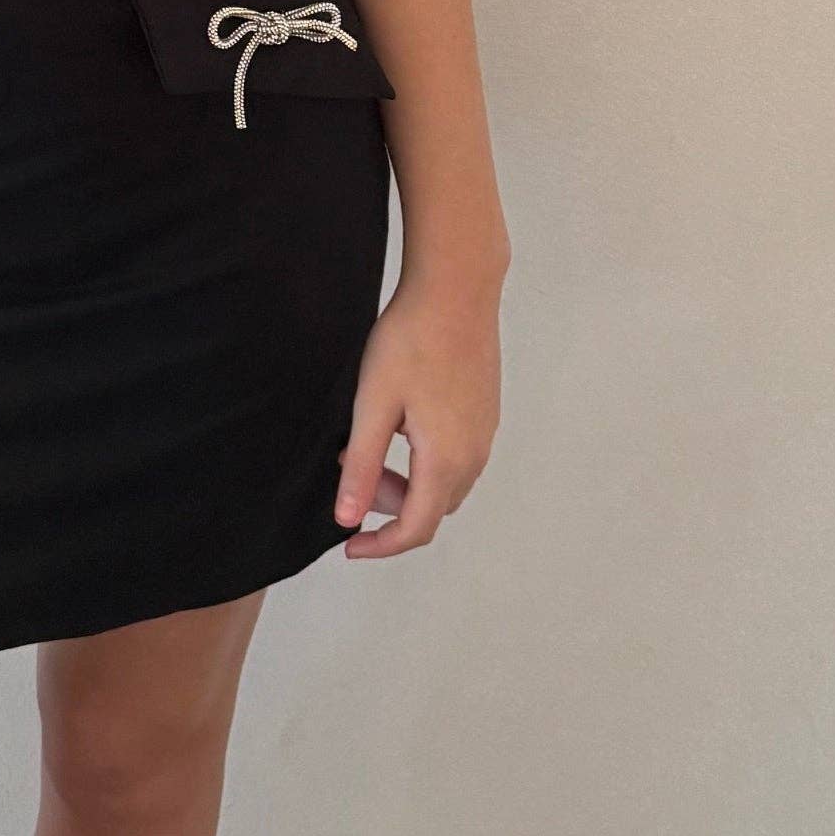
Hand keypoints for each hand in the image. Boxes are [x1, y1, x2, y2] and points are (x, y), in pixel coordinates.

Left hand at [333, 275, 502, 558]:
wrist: (456, 290)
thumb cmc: (411, 340)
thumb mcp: (373, 404)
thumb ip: (361, 465)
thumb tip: (348, 517)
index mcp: (445, 459)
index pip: (416, 528)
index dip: (381, 545)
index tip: (350, 545)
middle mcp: (474, 455)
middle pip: (433, 510)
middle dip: (391, 508)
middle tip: (352, 473)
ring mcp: (485, 434)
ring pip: (445, 485)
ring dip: (409, 483)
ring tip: (371, 446)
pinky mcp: (486, 414)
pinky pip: (457, 459)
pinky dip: (426, 462)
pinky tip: (401, 424)